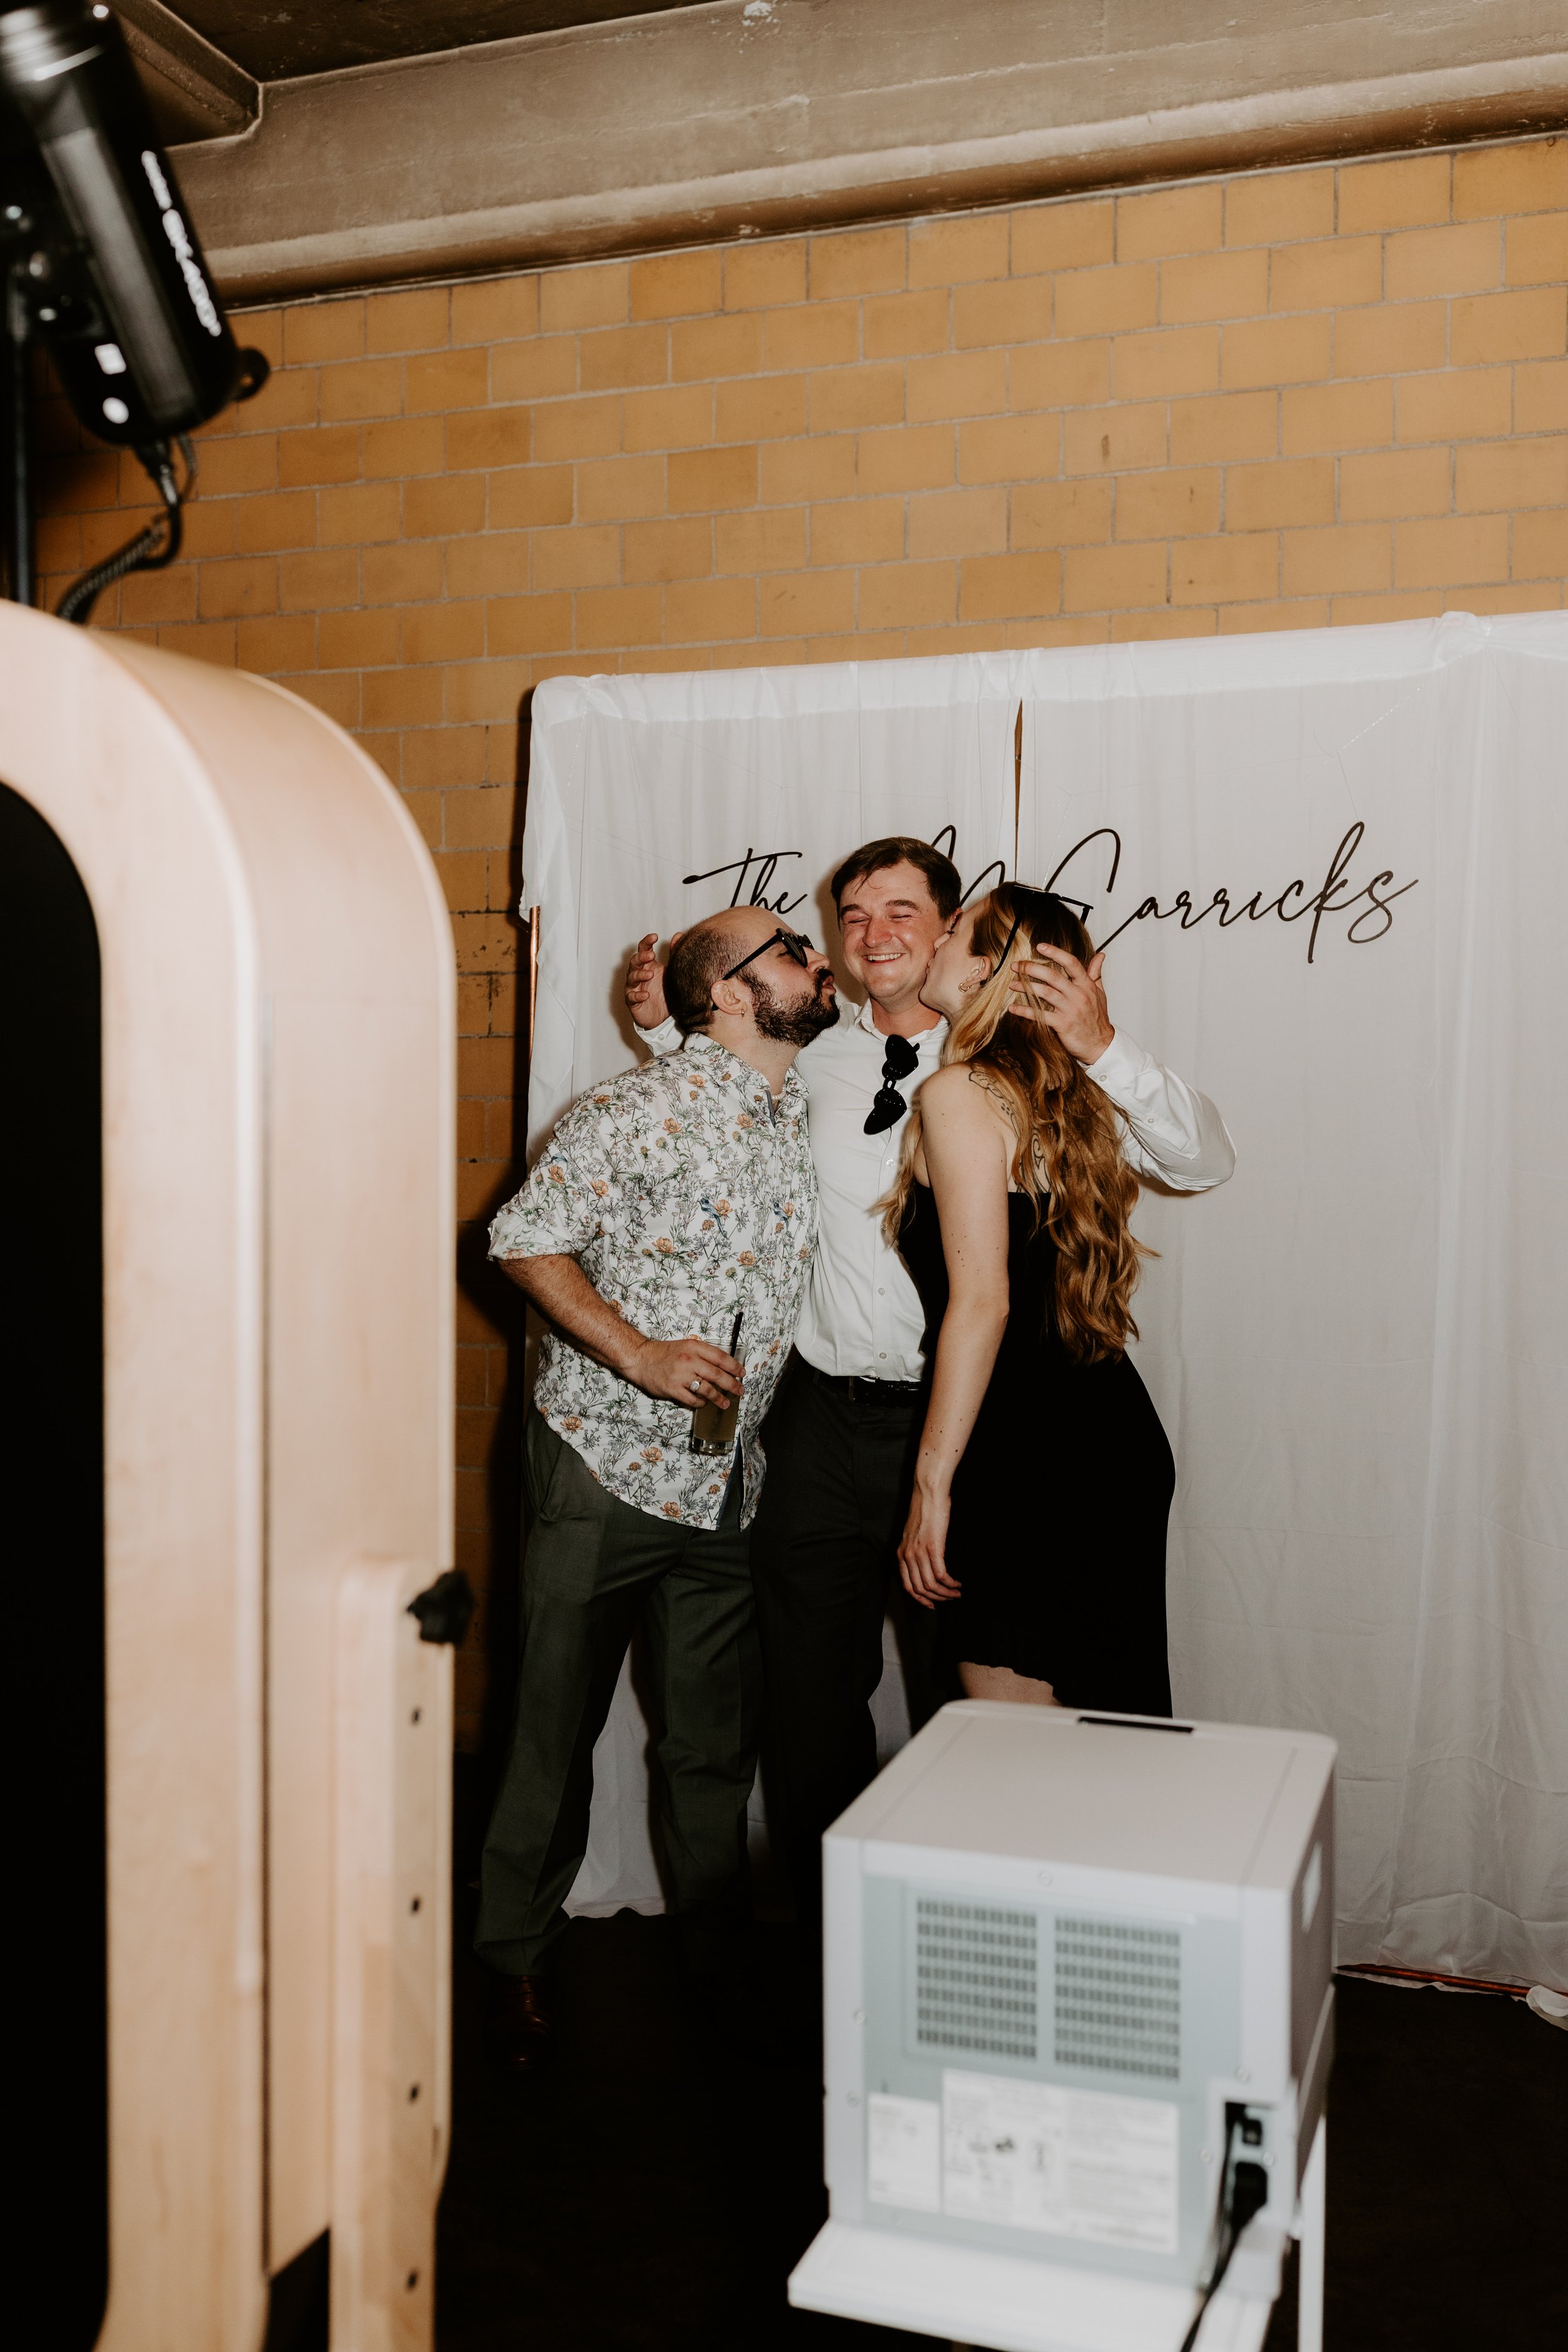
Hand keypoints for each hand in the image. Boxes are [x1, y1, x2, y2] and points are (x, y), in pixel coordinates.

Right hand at [624, 1333, 743, 1407]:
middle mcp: (689, 1360)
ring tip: (725, 1403)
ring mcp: (680, 1376)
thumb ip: (703, 1354)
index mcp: (694, 1347)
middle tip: (740, 1391)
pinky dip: (701, 1403)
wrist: (641, 1359)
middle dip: (732, 1384)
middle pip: (717, 1375)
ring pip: (707, 1389)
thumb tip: (723, 1367)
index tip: (742, 1373)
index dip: (734, 1366)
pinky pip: (692, 1399)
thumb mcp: (686, 1346)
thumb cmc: (664, 1353)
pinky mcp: (672, 1389)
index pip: (720, 1357)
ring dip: (719, 1398)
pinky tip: (704, 1403)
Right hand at [625, 930, 677, 1028]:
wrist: (663, 1016)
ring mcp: (634, 988)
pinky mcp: (632, 1002)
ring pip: (631, 978)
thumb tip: (679, 935)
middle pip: (635, 962)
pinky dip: (638, 995)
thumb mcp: (671, 972)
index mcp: (648, 965)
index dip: (646, 942)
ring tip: (650, 974)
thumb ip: (674, 954)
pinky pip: (632, 997)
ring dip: (639, 975)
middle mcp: (638, 974)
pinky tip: (646, 995)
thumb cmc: (665, 991)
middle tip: (651, 956)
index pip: (643, 950)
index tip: (654, 936)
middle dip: (641, 957)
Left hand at [898, 1484, 961, 1609]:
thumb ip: (916, 1549)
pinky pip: (940, 1575)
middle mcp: (907, 1555)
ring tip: (956, 1592)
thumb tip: (926, 1563)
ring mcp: (919, 1552)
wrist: (928, 1493)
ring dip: (946, 1593)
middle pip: (919, 1589)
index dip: (920, 1598)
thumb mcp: (914, 1533)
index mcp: (901, 1553)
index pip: (907, 1585)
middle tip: (949, 1599)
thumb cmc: (925, 1509)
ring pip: (931, 1585)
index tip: (931, 1604)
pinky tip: (957, 1583)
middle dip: (936, 1598)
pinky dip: (950, 1583)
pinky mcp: (933, 1548)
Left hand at [1012, 944, 1113, 1063]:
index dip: (1055, 952)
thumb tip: (1100, 955)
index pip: (1071, 963)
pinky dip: (1024, 1011)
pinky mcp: (1062, 1024)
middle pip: (1053, 976)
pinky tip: (1013, 1008)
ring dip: (1025, 987)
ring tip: (1012, 984)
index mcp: (1086, 985)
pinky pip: (1040, 1015)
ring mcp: (1070, 1010)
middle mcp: (1079, 995)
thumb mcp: (1099, 993)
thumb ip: (1096, 973)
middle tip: (1017, 965)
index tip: (1040, 946)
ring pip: (1045, 993)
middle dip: (1032, 968)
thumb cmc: (1097, 1019)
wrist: (1100, 1045)